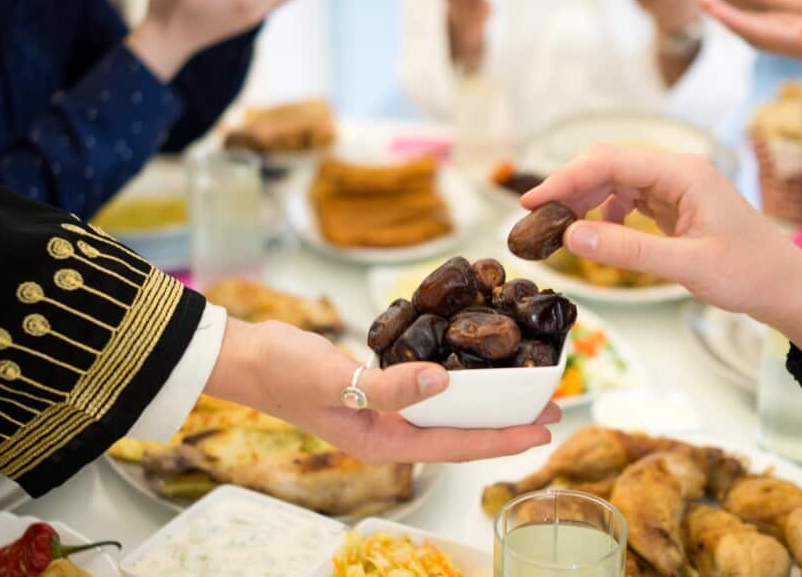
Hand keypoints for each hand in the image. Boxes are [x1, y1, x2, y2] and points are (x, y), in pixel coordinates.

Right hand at [205, 319, 557, 463]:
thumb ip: (390, 386)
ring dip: (488, 399)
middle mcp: (390, 432)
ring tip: (526, 385)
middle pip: (461, 431)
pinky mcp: (378, 386)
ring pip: (450, 410)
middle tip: (554, 405)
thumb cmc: (283, 372)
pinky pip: (429, 386)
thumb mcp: (335, 380)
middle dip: (507, 420)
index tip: (544, 427)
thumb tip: (443, 382)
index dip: (503, 437)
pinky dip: (457, 377)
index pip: (457, 445)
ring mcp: (384, 410)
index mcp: (383, 443)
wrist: (247, 356)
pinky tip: (475, 362)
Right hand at [521, 145, 801, 365]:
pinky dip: (606, 211)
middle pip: (609, 164)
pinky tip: (598, 232)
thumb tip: (571, 235)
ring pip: (616, 181)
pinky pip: (629, 197)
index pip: (610, 161)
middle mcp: (678, 171)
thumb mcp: (687, 266)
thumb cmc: (749, 275)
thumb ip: (628, 250)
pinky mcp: (676, 205)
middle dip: (570, 187)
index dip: (566, 178)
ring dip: (585, 200)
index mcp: (683, 173)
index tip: (531, 202)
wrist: (786, 288)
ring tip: (558, 228)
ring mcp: (677, 187)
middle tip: (534, 218)